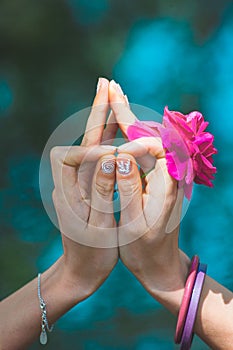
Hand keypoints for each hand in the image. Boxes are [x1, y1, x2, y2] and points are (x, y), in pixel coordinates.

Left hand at [50, 78, 118, 302]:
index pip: (80, 150)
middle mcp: (71, 181)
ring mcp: (78, 183)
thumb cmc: (92, 255)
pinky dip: (106, 139)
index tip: (112, 124)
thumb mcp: (101, 226)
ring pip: (91, 146)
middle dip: (96, 113)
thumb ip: (103, 191)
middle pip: (84, 140)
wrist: (79, 271)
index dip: (96, 134)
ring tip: (113, 98)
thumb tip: (109, 156)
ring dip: (102, 122)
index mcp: (70, 190)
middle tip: (106, 85)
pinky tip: (116, 130)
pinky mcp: (86, 187)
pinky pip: (96, 158)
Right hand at [109, 82, 189, 312]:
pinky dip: (125, 136)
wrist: (160, 265)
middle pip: (146, 134)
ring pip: (142, 140)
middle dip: (125, 111)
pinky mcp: (152, 180)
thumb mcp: (134, 224)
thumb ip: (128, 189)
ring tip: (111, 96)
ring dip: (124, 119)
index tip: (109, 108)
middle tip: (109, 85)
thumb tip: (118, 156)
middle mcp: (167, 173)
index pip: (148, 141)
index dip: (126, 123)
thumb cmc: (146, 250)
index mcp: (167, 181)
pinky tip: (115, 126)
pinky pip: (139, 152)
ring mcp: (160, 175)